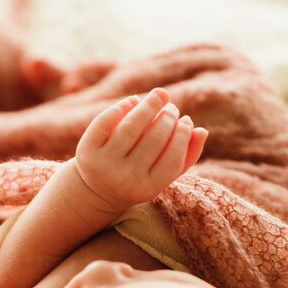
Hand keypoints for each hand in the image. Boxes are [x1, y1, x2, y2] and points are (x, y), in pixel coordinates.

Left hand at [74, 88, 207, 211]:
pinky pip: (106, 121)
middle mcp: (125, 179)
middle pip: (154, 139)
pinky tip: (133, 101)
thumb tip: (201, 130)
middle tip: (171, 108)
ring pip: (131, 126)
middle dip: (167, 118)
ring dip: (149, 106)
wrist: (96, 190)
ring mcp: (103, 164)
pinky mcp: (86, 151)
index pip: (172, 157)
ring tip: (159, 97)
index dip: (182, 135)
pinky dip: (122, 107)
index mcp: (147, 189)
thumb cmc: (139, 177)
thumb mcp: (162, 175)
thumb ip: (186, 157)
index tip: (186, 120)